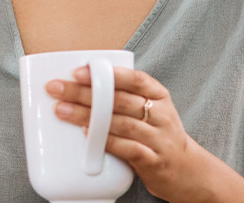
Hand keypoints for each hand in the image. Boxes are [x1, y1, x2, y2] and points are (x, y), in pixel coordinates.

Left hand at [46, 67, 243, 202]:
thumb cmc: (157, 135)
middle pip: (119, 100)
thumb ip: (122, 97)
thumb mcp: (150, 110)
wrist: (186, 171)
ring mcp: (158, 138)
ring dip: (88, 116)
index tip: (78, 72)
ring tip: (62, 110)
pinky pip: (127, 148)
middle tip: (56, 89)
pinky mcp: (153, 161)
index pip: (135, 79)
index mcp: (159, 96)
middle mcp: (161, 115)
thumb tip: (76, 86)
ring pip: (120, 123)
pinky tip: (87, 136)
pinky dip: (105, 141)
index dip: (107, 73)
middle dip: (84, 93)